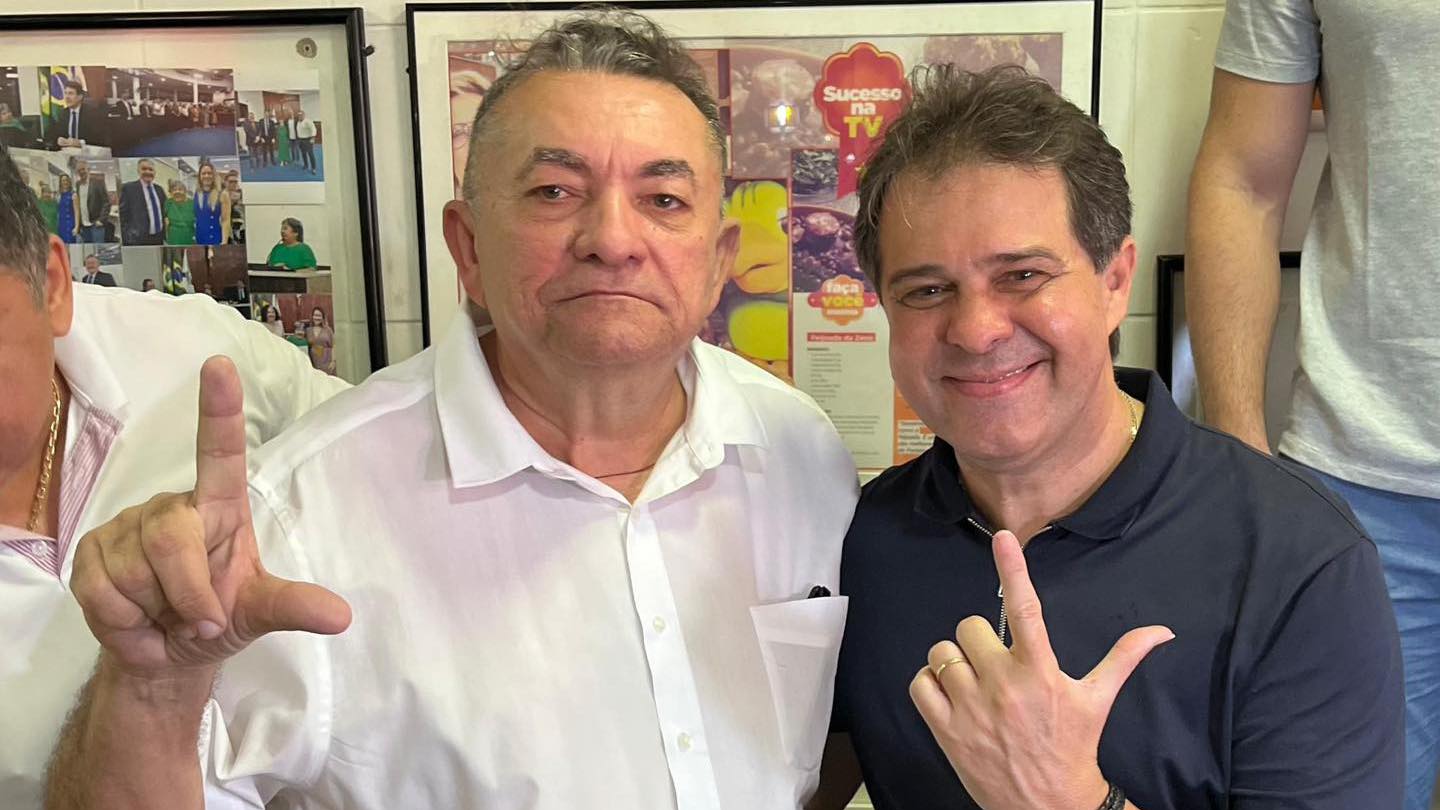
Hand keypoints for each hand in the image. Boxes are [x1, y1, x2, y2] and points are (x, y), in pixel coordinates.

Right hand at [72, 356, 350, 677]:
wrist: (167, 654)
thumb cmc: (218, 617)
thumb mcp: (259, 612)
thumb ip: (292, 607)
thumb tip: (341, 616)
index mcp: (221, 506)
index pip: (222, 451)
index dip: (220, 409)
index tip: (221, 365)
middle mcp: (173, 506)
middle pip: (169, 538)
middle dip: (188, 593)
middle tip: (202, 620)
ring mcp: (128, 527)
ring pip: (133, 571)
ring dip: (156, 611)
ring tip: (165, 614)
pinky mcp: (90, 553)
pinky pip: (102, 590)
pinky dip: (123, 620)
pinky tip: (135, 619)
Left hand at [909, 530, 1172, 809]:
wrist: (1049, 806)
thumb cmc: (1074, 748)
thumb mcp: (1097, 700)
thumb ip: (1124, 657)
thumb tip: (1163, 631)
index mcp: (1040, 672)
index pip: (1025, 610)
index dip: (1014, 569)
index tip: (1004, 537)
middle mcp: (1003, 685)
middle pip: (969, 628)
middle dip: (979, 640)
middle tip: (995, 662)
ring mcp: (971, 708)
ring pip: (942, 653)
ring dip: (953, 661)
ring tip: (974, 681)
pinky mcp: (946, 730)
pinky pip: (920, 684)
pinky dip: (929, 683)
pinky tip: (950, 694)